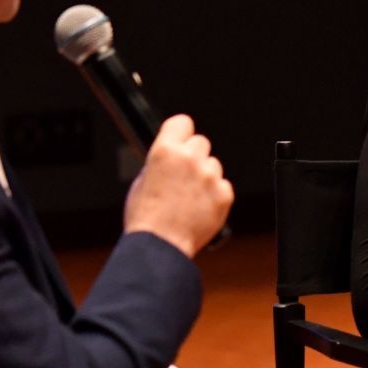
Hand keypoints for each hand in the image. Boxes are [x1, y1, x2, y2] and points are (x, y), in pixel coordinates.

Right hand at [123, 115, 233, 256]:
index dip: (181, 132)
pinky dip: (215, 195)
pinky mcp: (224, 195)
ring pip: (214, 165)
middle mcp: (190, 159)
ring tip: (190, 198)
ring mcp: (209, 177)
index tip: (181, 139)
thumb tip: (171, 154)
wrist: (161, 245)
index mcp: (165, 151)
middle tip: (184, 177)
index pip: (182, 122)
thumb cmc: (147, 218)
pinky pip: (223, 186)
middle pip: (201, 142)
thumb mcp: (143, 180)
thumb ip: (161, 161)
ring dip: (206, 177)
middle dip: (194, 156)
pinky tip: (200, 208)